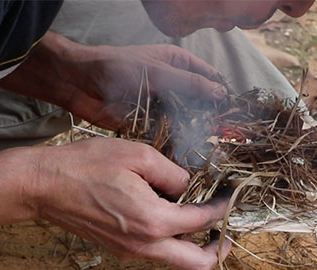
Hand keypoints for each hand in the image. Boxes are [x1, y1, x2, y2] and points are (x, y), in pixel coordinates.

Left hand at [0, 32, 227, 129]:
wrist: (79, 82)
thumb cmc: (117, 67)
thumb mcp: (159, 72)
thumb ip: (190, 83)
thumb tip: (221, 93)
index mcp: (179, 65)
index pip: (211, 79)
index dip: (224, 96)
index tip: (237, 114)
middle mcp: (173, 85)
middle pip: (200, 104)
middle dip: (211, 120)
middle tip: (225, 139)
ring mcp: (160, 105)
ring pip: (185, 122)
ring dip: (193, 134)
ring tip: (208, 151)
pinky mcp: (147, 123)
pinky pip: (166, 135)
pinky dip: (174, 144)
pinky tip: (185, 157)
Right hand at [29, 138, 231, 269]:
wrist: (43, 186)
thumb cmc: (85, 166)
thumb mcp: (137, 155)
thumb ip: (173, 173)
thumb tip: (189, 186)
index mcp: (153, 221)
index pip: (204, 222)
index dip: (224, 208)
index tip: (231, 196)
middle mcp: (145, 245)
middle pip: (198, 264)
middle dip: (220, 249)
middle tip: (226, 230)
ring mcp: (131, 251)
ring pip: (178, 262)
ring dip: (197, 246)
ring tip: (201, 219)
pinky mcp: (121, 249)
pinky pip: (158, 253)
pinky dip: (174, 241)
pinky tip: (172, 215)